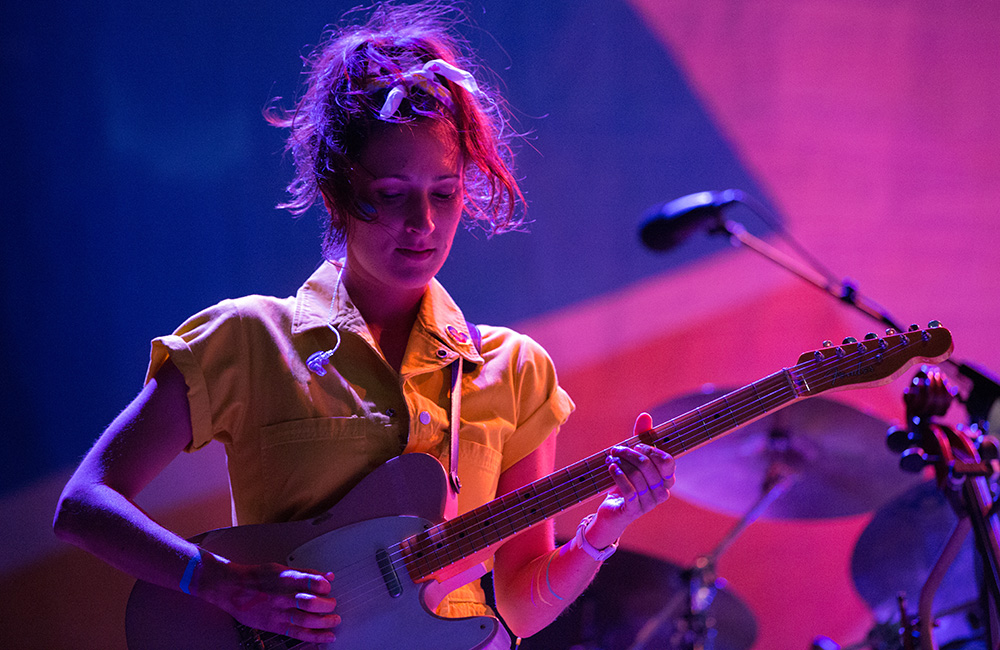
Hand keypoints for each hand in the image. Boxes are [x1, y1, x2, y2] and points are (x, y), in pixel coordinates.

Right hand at [196, 553, 339, 642]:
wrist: (232, 589)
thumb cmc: (257, 577)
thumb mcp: (282, 568)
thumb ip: (307, 573)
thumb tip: (328, 576)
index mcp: (285, 579)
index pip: (310, 581)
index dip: (324, 585)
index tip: (328, 587)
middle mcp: (282, 596)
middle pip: (310, 603)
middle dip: (327, 605)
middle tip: (333, 604)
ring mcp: (278, 612)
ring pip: (306, 620)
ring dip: (324, 622)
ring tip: (334, 620)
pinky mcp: (274, 625)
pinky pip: (298, 633)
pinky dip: (315, 636)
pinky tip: (326, 636)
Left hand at [587, 412, 675, 548]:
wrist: (613, 511)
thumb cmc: (627, 482)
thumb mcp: (634, 459)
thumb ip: (641, 438)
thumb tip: (645, 415)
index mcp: (666, 479)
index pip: (667, 460)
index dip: (650, 449)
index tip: (635, 444)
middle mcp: (662, 492)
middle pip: (647, 464)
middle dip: (629, 453)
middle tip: (616, 450)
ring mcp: (649, 503)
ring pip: (636, 476)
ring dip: (620, 463)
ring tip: (610, 460)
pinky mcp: (634, 510)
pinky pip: (629, 489)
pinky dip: (618, 475)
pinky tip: (611, 468)